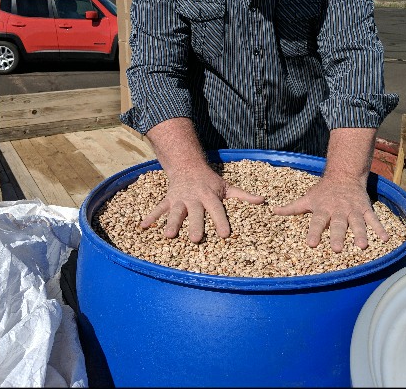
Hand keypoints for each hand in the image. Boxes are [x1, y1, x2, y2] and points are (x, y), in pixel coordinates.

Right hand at [140, 168, 264, 242]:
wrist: (188, 165)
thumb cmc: (210, 181)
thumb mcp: (227, 186)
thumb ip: (243, 196)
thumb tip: (263, 201)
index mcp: (209, 196)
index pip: (217, 210)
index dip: (221, 221)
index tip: (225, 235)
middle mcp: (194, 198)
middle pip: (195, 213)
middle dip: (195, 226)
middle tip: (196, 240)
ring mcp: (180, 199)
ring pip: (175, 212)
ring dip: (171, 223)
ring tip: (168, 236)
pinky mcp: (168, 199)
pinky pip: (158, 208)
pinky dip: (150, 217)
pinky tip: (143, 227)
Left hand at [272, 175, 388, 252]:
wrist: (344, 174)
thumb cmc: (323, 191)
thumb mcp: (307, 198)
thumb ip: (292, 207)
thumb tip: (273, 211)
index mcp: (323, 209)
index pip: (317, 222)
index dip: (314, 232)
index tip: (311, 244)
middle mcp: (338, 210)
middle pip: (338, 225)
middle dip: (337, 236)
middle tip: (336, 249)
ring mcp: (354, 210)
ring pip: (358, 223)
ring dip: (361, 234)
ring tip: (362, 246)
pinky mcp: (366, 209)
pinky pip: (374, 219)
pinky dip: (380, 228)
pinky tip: (385, 239)